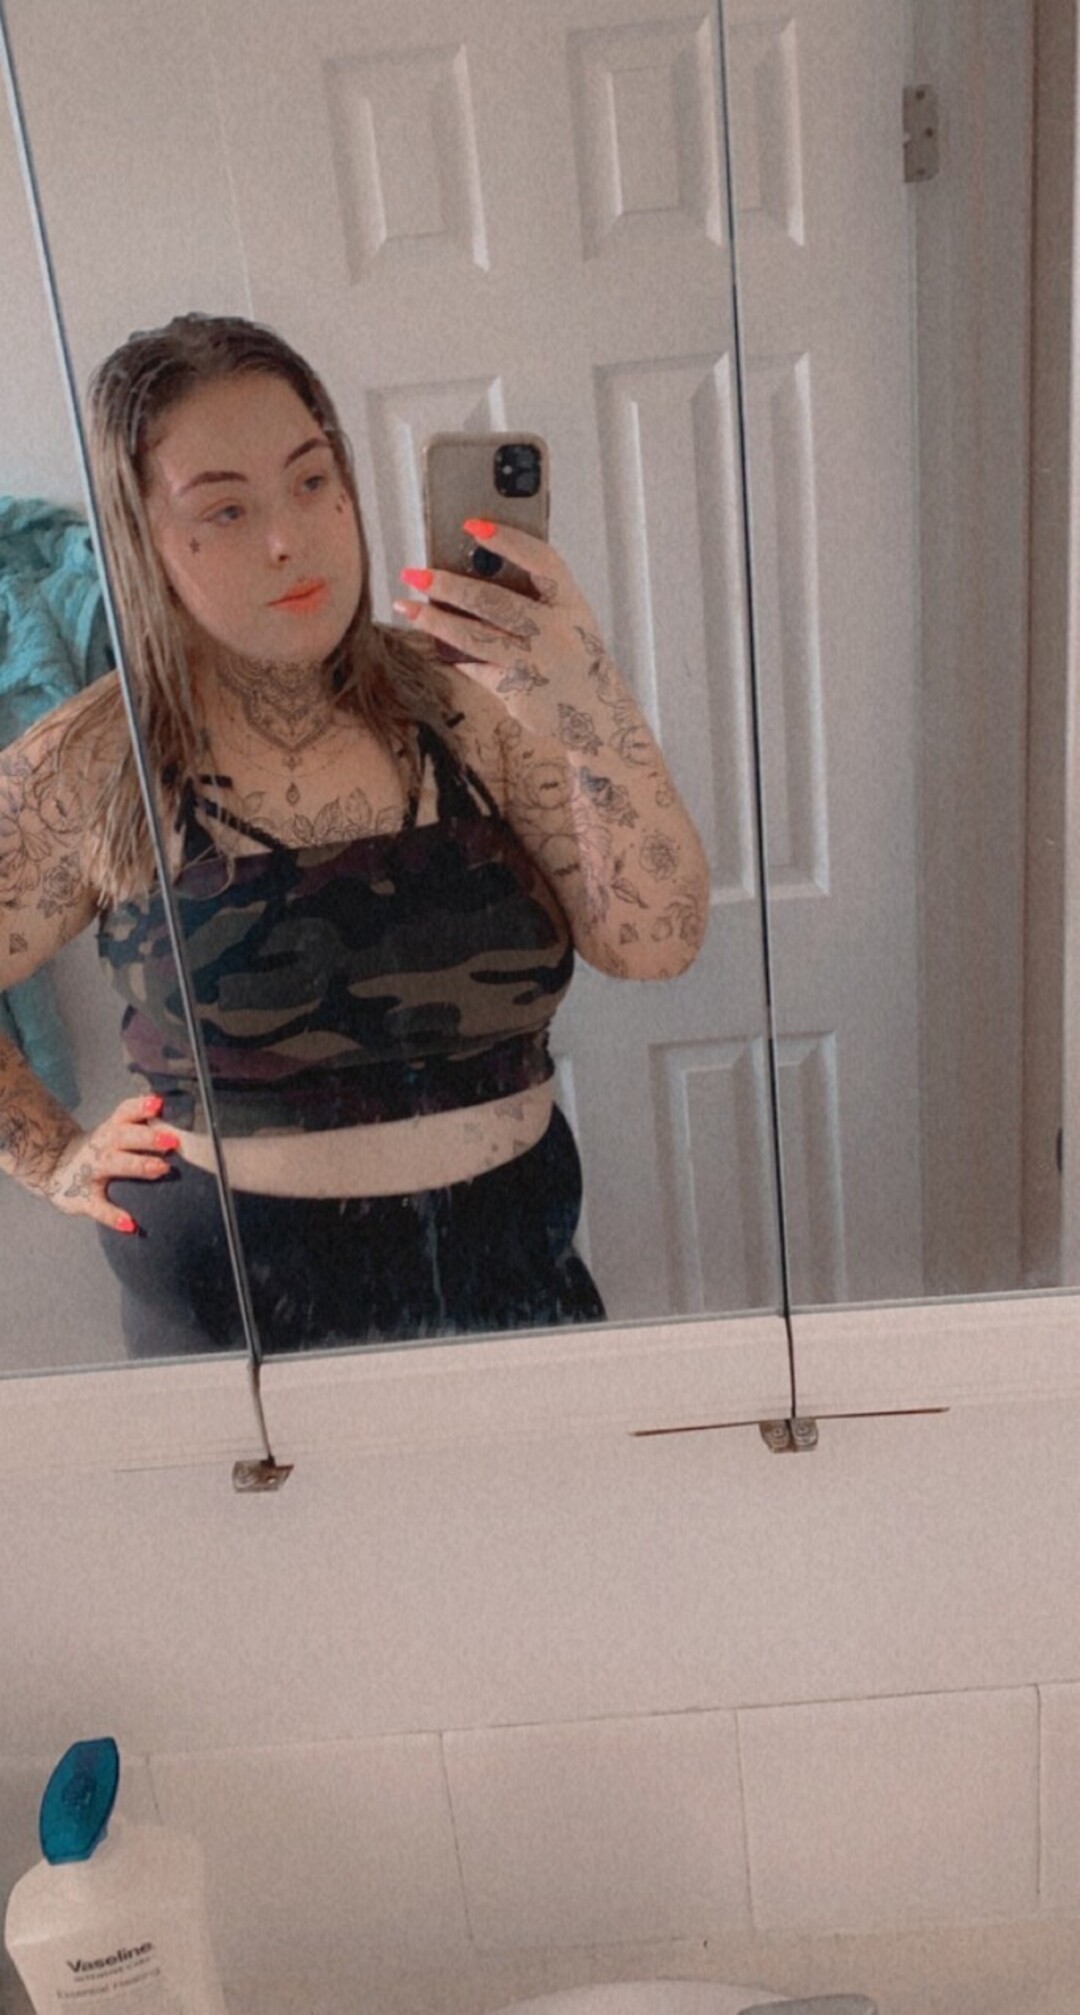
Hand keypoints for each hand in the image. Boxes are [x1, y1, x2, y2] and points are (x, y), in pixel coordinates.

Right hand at [42, 1093, 178, 1232]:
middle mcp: (101, 1147)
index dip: (140, 1106)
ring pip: (113, 1165)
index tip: (159, 1103)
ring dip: (137, 1166)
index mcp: (110, 1130)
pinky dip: (113, 1216)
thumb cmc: (99, 1150)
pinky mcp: (83, 1199)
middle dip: (147, 1137)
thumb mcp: (114, 1132)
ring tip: (161, 1169)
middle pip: (123, 1136)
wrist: (55, 1168)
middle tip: (171, 1140)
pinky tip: (130, 1224)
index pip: (124, 1113)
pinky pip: (98, 1208)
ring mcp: (90, 1172)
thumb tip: (175, 1116)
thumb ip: (140, 1124)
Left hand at [395, 522, 621, 741]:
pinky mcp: (517, 692)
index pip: (540, 561)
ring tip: (406, 606)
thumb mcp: (566, 618)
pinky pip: (475, 666)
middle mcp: (555, 632)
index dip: (507, 540)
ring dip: (434, 620)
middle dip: (448, 584)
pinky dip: (453, 652)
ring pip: (474, 636)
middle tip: (415, 573)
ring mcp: (535, 664)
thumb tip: (471, 570)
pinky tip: (435, 639)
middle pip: (492, 601)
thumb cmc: (573, 654)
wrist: (597, 713)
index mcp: (571, 603)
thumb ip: (532, 596)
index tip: (471, 525)